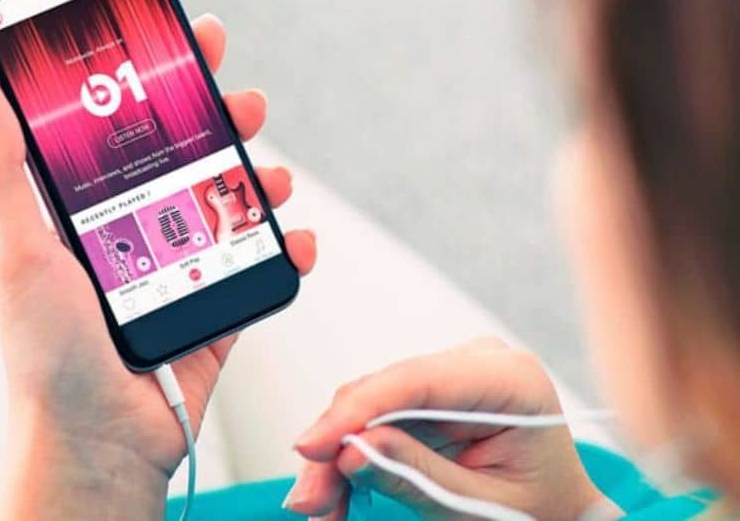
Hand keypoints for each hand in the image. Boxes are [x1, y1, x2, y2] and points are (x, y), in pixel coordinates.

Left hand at [0, 14, 316, 520]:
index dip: (155, 82)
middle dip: (221, 122)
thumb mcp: (15, 251)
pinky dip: (285, 250)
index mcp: (88, 211)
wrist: (100, 437)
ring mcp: (182, 264)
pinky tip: (294, 239)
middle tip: (241, 101)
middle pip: (188, 157)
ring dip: (260, 182)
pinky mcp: (217, 300)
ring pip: (230, 204)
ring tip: (273, 178)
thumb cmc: (48, 355)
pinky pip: (258, 264)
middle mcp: (137, 230)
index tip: (177, 42)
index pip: (124, 130)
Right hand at [286, 339, 616, 520]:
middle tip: (309, 498)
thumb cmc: (539, 509)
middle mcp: (479, 364)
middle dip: (339, 443)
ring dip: (339, 454)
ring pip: (373, 403)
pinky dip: (354, 453)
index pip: (420, 380)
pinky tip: (337, 490)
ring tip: (320, 506)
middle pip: (387, 390)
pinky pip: (380, 415)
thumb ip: (417, 476)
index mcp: (512, 380)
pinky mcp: (433, 393)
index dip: (359, 409)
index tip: (314, 445)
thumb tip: (352, 451)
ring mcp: (453, 375)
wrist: (560, 512)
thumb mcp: (481, 506)